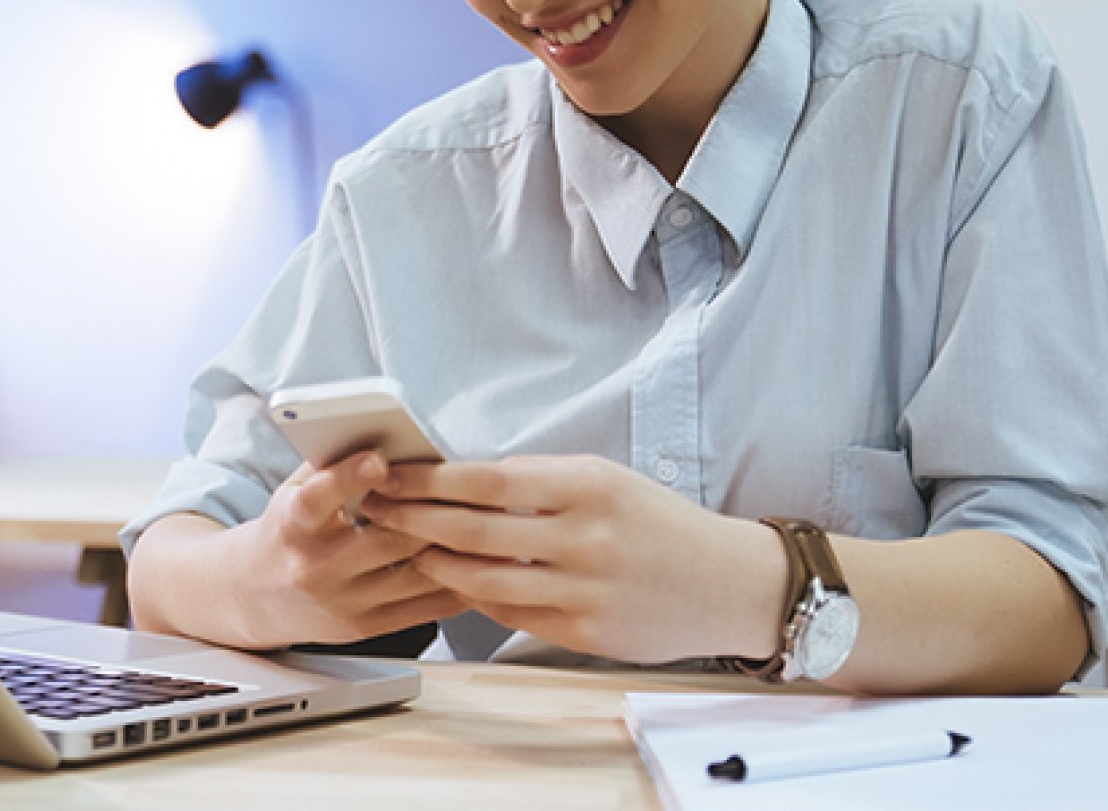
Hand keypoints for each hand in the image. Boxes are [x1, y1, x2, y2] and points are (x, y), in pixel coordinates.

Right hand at [224, 451, 468, 648]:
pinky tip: (476, 559)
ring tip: (487, 521)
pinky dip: (458, 581)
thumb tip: (385, 431)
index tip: (377, 459)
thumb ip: (331, 465)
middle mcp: (316, 568)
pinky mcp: (367, 627)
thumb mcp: (292, 492)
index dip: (348, 477)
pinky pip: (427, 606)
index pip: (317, 499)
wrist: (253, 595)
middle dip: (431, 511)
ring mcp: (344, 603)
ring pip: (417, 572)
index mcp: (292, 526)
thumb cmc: (284, 532)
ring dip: (456, 545)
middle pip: (388, 538)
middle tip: (472, 488)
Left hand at [362, 454, 785, 663]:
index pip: (485, 479)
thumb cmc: (658, 523)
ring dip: (436, 563)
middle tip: (378, 509)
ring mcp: (585, 591)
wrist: (729, 583)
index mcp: (587, 486)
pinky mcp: (587, 634)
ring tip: (409, 548)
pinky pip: (511, 614)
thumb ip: (539, 481)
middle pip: (472, 529)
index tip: (391, 474)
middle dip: (414, 518)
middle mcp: (584, 538)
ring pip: (483, 579)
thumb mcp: (606, 480)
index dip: (428, 480)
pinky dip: (477, 597)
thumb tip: (459, 478)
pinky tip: (456, 582)